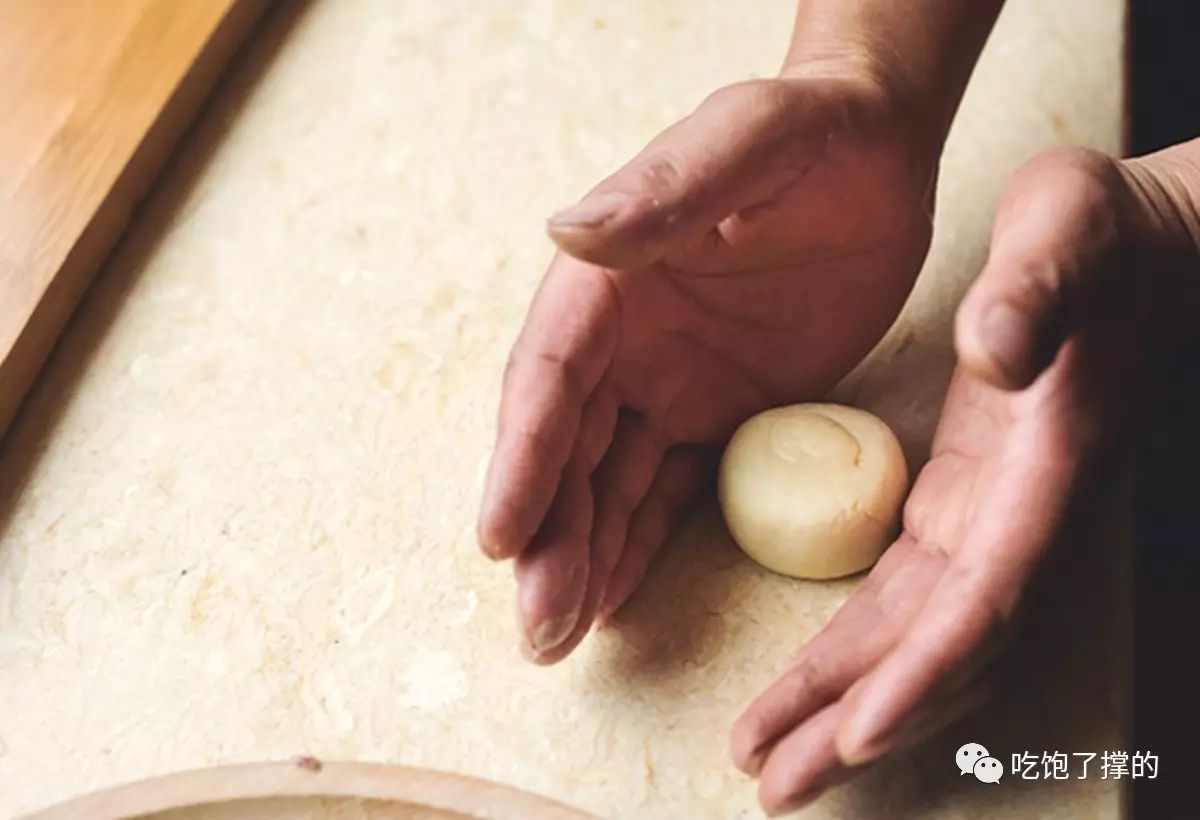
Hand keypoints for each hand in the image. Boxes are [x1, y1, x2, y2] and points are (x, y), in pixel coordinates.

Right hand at [478, 63, 937, 662]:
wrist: (874, 155)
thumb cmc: (809, 135)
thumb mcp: (745, 142)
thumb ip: (663, 192)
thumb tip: (567, 233)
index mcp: (607, 280)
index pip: (549, 378)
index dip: (522, 459)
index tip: (500, 536)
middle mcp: (620, 340)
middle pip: (568, 451)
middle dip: (548, 540)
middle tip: (538, 629)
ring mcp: (665, 382)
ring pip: (608, 484)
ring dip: (582, 559)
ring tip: (561, 637)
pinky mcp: (714, 412)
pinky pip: (666, 489)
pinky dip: (637, 545)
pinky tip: (613, 597)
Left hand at [731, 145, 1199, 814]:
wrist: (1138, 250)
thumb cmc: (1105, 232)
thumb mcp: (1067, 225)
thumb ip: (1038, 287)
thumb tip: (997, 350)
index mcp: (1043, 462)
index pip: (983, 593)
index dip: (923, 670)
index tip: (856, 735)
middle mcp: (1018, 511)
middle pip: (935, 645)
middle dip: (854, 718)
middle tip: (771, 785)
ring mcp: (990, 515)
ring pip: (912, 634)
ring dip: (842, 700)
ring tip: (767, 753)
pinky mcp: (961, 502)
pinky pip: (904, 597)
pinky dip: (857, 648)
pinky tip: (811, 684)